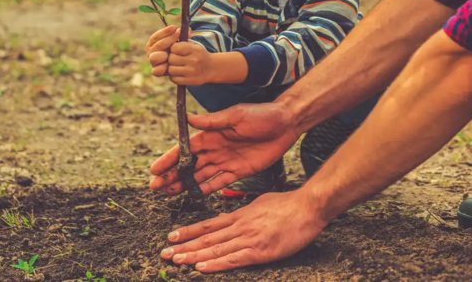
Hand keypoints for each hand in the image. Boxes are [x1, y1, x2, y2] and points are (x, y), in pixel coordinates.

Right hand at [146, 25, 179, 76]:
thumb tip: (188, 30)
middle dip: (168, 40)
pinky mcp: (157, 71)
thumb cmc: (177, 49)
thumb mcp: (179, 41)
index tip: (174, 27)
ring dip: (162, 54)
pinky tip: (168, 65)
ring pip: (154, 58)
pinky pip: (156, 71)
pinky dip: (162, 68)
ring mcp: (153, 62)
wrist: (179, 63)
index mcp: (153, 43)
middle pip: (157, 46)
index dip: (165, 31)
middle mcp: (151, 52)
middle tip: (177, 35)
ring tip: (171, 52)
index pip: (156, 36)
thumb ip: (182, 35)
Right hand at [150, 101, 298, 194]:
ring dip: (184, 184)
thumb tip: (188, 118)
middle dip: (172, 175)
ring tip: (168, 193)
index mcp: (212, 133)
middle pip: (189, 165)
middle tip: (156, 187)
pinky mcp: (239, 171)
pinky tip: (193, 195)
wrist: (286, 123)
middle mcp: (216, 148)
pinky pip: (219, 182)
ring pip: (200, 175)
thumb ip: (213, 121)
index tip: (155, 169)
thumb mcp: (236, 115)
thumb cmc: (262, 114)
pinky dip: (206, 189)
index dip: (170, 159)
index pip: (186, 148)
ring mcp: (226, 160)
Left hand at [159, 190, 326, 271]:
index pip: (208, 225)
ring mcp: (248, 238)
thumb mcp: (260, 203)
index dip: (189, 231)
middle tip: (164, 253)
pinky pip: (233, 259)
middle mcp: (240, 226)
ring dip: (193, 256)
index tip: (172, 236)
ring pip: (215, 249)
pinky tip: (201, 268)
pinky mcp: (259, 251)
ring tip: (176, 260)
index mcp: (240, 215)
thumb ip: (244, 212)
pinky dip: (215, 264)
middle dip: (184, 246)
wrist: (307, 207)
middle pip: (207, 238)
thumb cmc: (288, 205)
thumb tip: (229, 217)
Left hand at [166, 41, 212, 86]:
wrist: (211, 68)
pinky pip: (173, 79)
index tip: (176, 50)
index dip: (173, 49)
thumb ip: (181, 41)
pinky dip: (174, 76)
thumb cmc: (198, 54)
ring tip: (177, 66)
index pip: (174, 47)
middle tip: (175, 59)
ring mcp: (192, 72)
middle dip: (171, 59)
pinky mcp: (189, 81)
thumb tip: (169, 39)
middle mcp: (194, 60)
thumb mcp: (194, 45)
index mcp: (194, 49)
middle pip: (171, 59)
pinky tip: (179, 73)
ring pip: (171, 70)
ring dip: (171, 68)